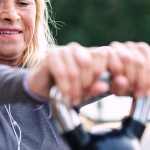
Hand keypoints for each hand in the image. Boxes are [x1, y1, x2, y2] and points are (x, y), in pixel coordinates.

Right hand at [27, 42, 149, 105]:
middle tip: (81, 98)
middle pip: (90, 63)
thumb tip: (105, 86)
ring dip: (75, 88)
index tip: (106, 87)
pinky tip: (64, 96)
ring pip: (76, 70)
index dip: (107, 71)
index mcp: (90, 54)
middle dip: (87, 83)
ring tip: (72, 99)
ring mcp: (64, 51)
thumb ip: (95, 89)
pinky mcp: (51, 57)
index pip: (106, 54)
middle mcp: (78, 50)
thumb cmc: (67, 88)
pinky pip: (63, 73)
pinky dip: (65, 88)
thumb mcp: (84, 91)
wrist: (41, 88)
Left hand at [108, 41, 149, 99]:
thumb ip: (117, 86)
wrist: (122, 80)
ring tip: (146, 92)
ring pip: (142, 61)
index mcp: (105, 55)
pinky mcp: (142, 47)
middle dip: (138, 80)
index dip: (128, 80)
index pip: (117, 65)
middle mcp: (116, 47)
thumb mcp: (114, 89)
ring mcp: (129, 45)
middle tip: (141, 93)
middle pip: (130, 60)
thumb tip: (123, 81)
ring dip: (146, 79)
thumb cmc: (116, 85)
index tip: (134, 93)